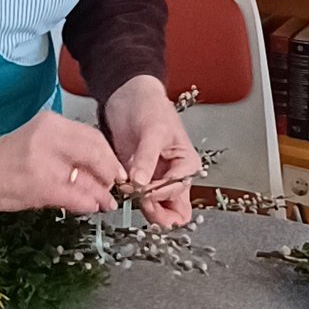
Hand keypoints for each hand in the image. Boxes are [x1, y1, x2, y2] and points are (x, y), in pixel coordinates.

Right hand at [0, 107, 123, 214]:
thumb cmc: (6, 159)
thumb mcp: (39, 141)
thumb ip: (66, 149)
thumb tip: (97, 166)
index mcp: (50, 123)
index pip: (92, 136)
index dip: (109, 156)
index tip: (116, 169)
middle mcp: (50, 138)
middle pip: (96, 154)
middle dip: (110, 173)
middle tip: (113, 186)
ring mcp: (46, 162)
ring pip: (88, 177)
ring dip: (101, 193)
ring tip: (105, 202)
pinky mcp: (42, 186)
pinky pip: (75, 196)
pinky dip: (87, 203)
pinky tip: (90, 207)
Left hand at [103, 75, 200, 226]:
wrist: (128, 97)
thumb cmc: (150, 106)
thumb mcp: (152, 130)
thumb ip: (147, 158)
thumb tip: (140, 182)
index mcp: (186, 164)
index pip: (178, 190)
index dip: (159, 192)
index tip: (141, 187)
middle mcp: (174, 176)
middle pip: (176, 211)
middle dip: (158, 211)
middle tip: (139, 201)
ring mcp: (156, 181)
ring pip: (159, 211)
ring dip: (144, 209)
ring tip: (128, 193)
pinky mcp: (139, 181)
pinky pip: (139, 201)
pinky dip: (131, 200)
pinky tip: (122, 188)